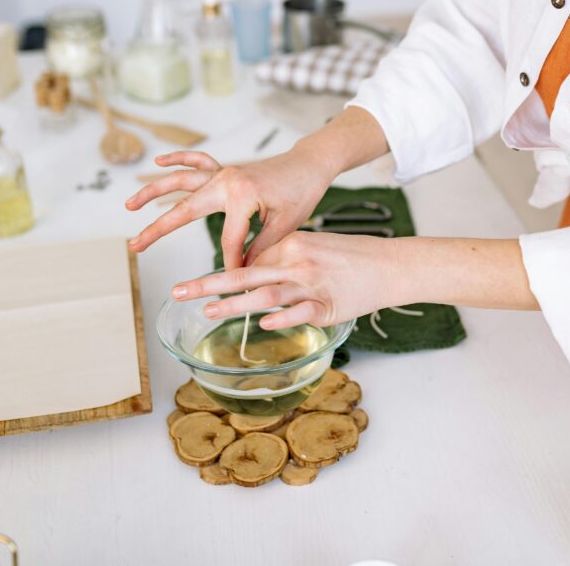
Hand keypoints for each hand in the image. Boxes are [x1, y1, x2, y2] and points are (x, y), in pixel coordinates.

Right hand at [125, 148, 335, 267]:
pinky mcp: (226, 171)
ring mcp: (224, 173)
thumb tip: (242, 273)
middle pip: (186, 209)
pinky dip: (178, 159)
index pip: (229, 240)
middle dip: (158, 230)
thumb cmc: (302, 192)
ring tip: (129, 205)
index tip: (236, 282)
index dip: (232, 263)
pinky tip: (159, 161)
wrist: (309, 164)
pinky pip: (197, 162)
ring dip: (154, 191)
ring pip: (181, 181)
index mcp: (242, 195)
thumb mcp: (286, 225)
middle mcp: (226, 181)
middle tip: (135, 246)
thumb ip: (260, 248)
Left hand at [172, 231, 401, 329]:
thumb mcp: (315, 248)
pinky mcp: (328, 305)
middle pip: (245, 274)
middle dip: (208, 284)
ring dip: (234, 304)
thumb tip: (256, 273)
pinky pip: (299, 312)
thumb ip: (285, 261)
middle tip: (178, 292)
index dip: (220, 274)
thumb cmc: (353, 257)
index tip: (194, 284)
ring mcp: (312, 284)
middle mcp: (297, 261)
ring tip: (208, 311)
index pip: (250, 261)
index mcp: (293, 244)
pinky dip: (281, 318)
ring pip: (266, 294)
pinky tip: (262, 325)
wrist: (391, 264)